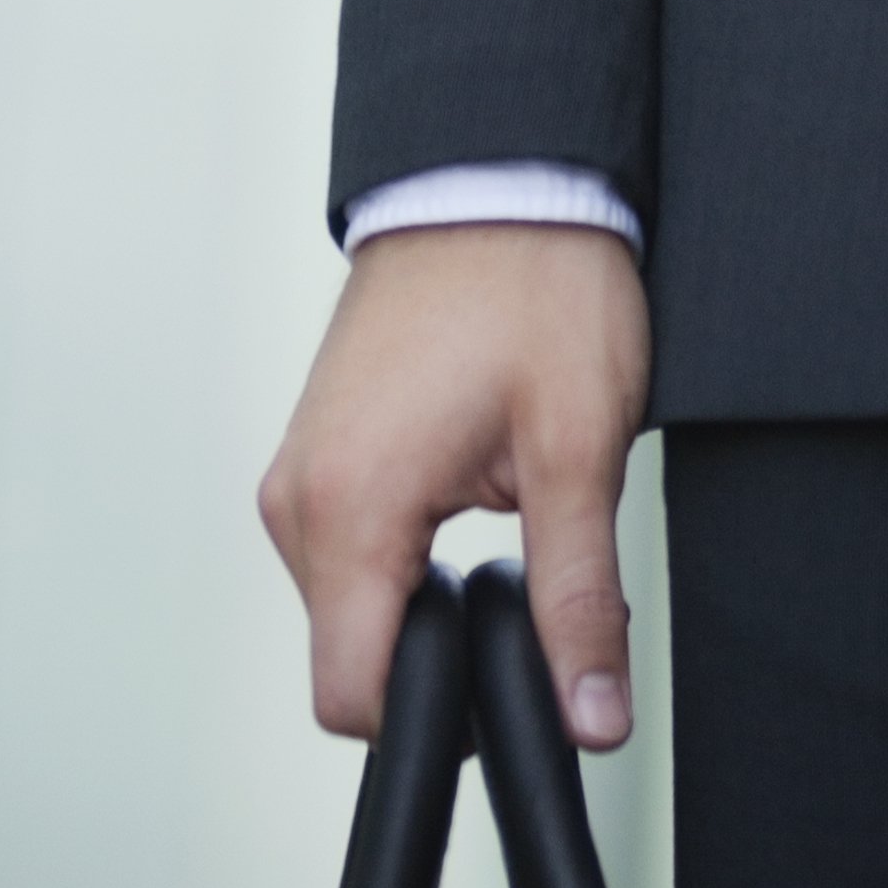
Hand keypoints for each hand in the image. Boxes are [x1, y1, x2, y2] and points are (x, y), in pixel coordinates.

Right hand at [260, 222, 653, 746]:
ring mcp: (297, 470)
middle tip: (528, 580)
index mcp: (348, 506)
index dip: (438, 716)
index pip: (354, 698)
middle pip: (349, 658)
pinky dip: (402, 554)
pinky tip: (468, 494)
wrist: (499, 171)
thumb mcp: (577, 449)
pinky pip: (345, 549)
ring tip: (504, 515)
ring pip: (349, 607)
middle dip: (438, 653)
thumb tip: (590, 717)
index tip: (508, 680)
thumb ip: (578, 600)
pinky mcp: (315, 450)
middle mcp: (297, 498)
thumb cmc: (535, 285)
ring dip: (421, 598)